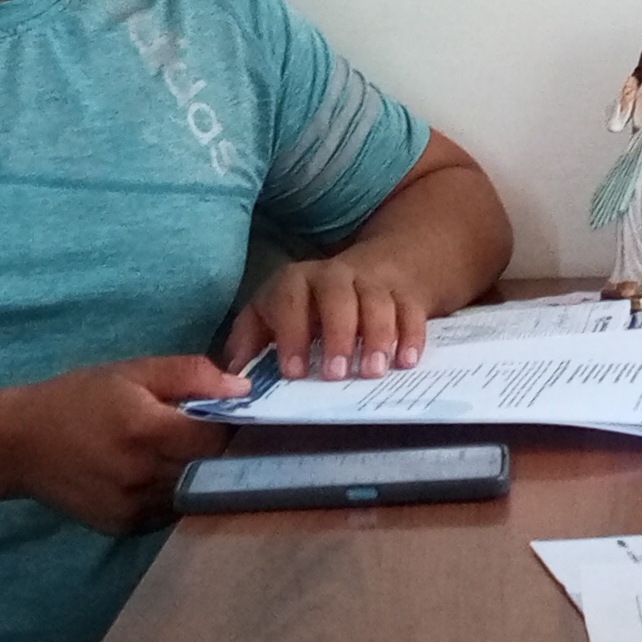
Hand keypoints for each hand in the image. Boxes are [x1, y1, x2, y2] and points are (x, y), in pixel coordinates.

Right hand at [0, 355, 237, 534]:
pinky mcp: (124, 527)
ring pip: (192, 493)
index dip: (228, 424)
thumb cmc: (78, 398)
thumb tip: (242, 389)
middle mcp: (145, 476)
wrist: (18, 444)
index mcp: (150, 431)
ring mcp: (135, 507)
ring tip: (169, 452)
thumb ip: (191, 375)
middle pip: (210, 468)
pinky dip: (170, 493)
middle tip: (198, 432)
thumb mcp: (133, 371)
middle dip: (213, 450)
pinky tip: (149, 473)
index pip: (219, 438)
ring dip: (193, 474)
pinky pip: (168, 512)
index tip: (222, 414)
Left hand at [227, 256, 438, 379]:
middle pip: (337, 295)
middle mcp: (336, 276)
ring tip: (374, 372)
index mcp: (297, 282)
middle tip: (336, 375)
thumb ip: (250, 340)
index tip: (295, 373)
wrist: (378, 266)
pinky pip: (412, 310)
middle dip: (337, 334)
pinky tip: (407, 361)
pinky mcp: (406, 293)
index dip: (291, 334)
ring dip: (377, 337)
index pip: (290, 300)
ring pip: (377, 301)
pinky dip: (411, 335)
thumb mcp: (275, 312)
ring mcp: (374, 282)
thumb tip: (230, 374)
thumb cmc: (314, 303)